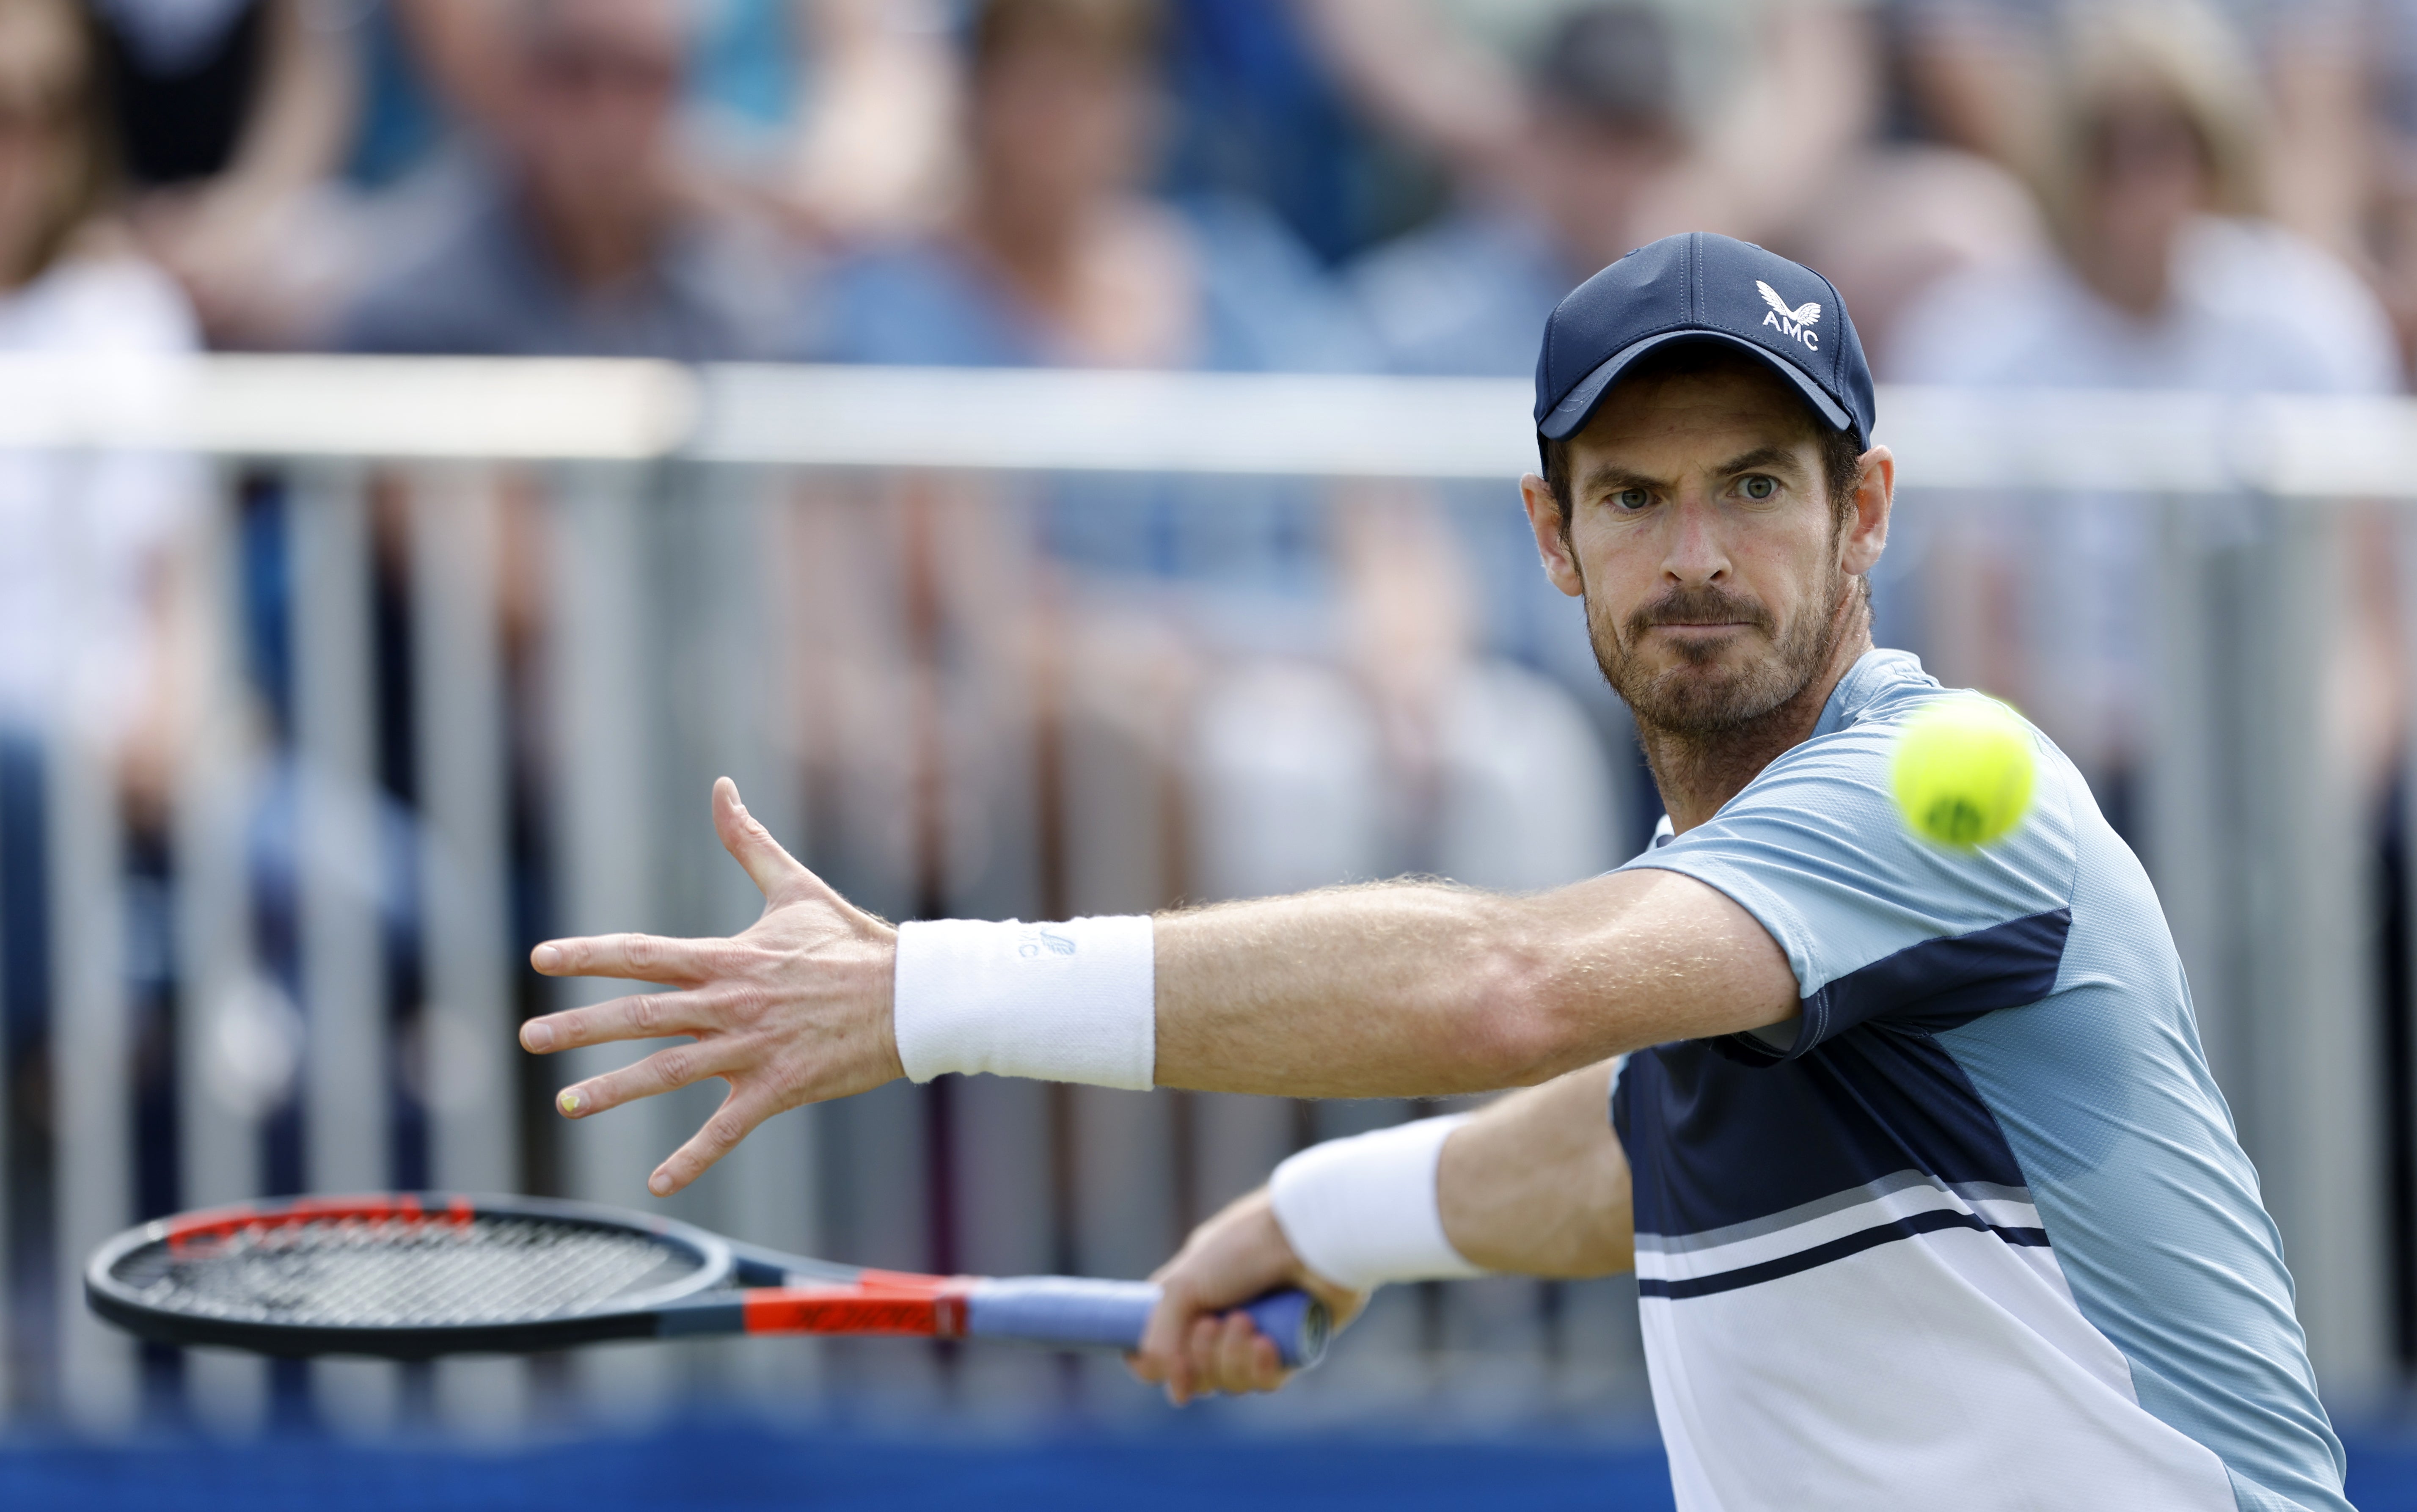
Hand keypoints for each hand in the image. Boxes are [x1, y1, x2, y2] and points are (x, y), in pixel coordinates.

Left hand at [521, 778, 901, 1195]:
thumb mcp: (796, 888)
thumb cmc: (853, 942)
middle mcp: (730, 1002)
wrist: (912, 995)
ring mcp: (752, 1048)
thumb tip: (722, 788)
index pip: (643, 953)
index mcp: (727, 957)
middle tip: (528, 1038)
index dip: (589, 955)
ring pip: (669, 1071)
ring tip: (565, 1104)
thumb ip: (749, 842)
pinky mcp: (779, 1088)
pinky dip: (692, 1159)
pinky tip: (658, 1185)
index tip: (539, 959)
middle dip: (579, 1027)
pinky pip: (726, 1129)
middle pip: (640, 1015)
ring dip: (614, 1090)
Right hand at [1128, 1188, 1364, 1405]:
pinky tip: (1267, 1343)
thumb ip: (1161, 1339)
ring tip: (1246, 1322)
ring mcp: (1257, 1335)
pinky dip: (1261, 1367)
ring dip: (1231, 1358)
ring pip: (1231, 1381)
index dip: (1158, 1363)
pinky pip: (1267, 1381)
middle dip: (1200, 1356)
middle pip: (1197, 1374)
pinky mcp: (1292, 1348)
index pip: (1163, 1350)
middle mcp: (1222, 1319)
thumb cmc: (1242, 1249)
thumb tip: (1178, 1395)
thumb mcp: (1182, 1285)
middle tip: (1213, 1323)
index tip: (1157, 1359)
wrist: (1307, 1237)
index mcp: (1192, 1298)